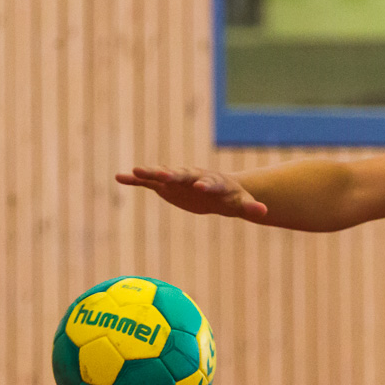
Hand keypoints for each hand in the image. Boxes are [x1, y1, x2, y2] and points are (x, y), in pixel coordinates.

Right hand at [115, 165, 268, 220]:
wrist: (219, 190)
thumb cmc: (232, 197)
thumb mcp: (243, 203)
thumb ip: (251, 207)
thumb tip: (264, 213)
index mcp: (213, 182)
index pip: (210, 182)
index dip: (206, 184)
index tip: (201, 186)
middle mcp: (193, 177)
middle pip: (183, 174)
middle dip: (174, 174)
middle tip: (163, 174)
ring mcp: (177, 180)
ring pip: (162, 175)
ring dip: (150, 173)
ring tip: (134, 171)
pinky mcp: (166, 186)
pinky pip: (148, 183)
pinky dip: (135, 180)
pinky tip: (120, 177)